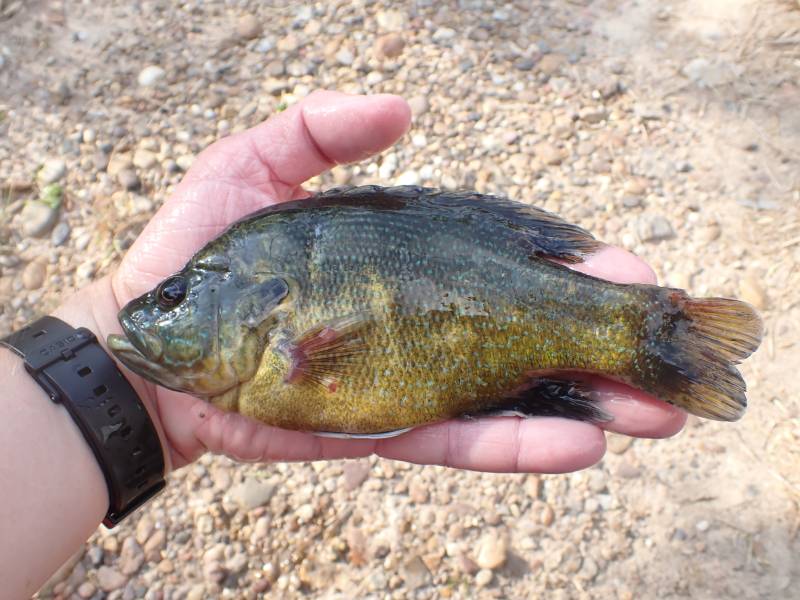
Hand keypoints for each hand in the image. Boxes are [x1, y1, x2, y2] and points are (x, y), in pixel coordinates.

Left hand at [81, 90, 684, 472]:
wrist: (156, 349)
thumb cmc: (203, 256)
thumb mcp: (254, 167)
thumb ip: (321, 129)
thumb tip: (407, 108)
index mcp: (408, 260)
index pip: (505, 261)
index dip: (568, 268)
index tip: (626, 271)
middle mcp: (420, 319)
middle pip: (524, 333)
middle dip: (602, 346)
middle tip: (669, 355)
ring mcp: (406, 377)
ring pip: (510, 394)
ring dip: (586, 405)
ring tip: (655, 416)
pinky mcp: (382, 426)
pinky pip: (459, 438)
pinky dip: (517, 445)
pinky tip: (580, 444)